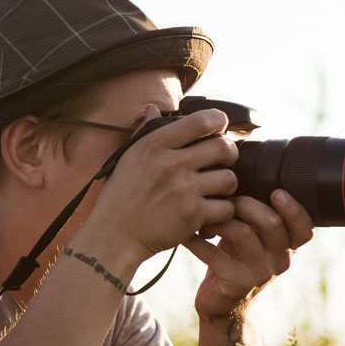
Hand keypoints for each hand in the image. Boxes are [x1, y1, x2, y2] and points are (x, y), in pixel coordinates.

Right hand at [84, 107, 239, 263]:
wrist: (114, 235)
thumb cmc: (120, 196)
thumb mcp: (127, 157)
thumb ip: (144, 132)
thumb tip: (152, 109)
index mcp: (155, 145)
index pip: (201, 121)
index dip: (218, 121)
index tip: (220, 128)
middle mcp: (171, 164)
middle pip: (223, 147)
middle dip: (230, 153)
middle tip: (224, 161)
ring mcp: (184, 190)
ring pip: (229, 179)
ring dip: (227, 185)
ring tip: (217, 190)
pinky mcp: (192, 216)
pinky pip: (225, 208)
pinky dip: (222, 212)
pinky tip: (211, 212)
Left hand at [185, 188, 314, 323]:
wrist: (224, 305)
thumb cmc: (237, 259)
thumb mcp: (254, 239)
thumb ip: (257, 215)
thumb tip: (239, 174)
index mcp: (288, 246)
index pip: (304, 227)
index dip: (294, 209)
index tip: (276, 192)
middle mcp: (280, 259)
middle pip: (272, 222)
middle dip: (246, 204)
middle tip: (228, 200)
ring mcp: (259, 273)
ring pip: (243, 233)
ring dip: (220, 219)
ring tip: (206, 217)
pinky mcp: (236, 283)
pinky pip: (213, 254)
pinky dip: (196, 240)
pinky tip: (186, 234)